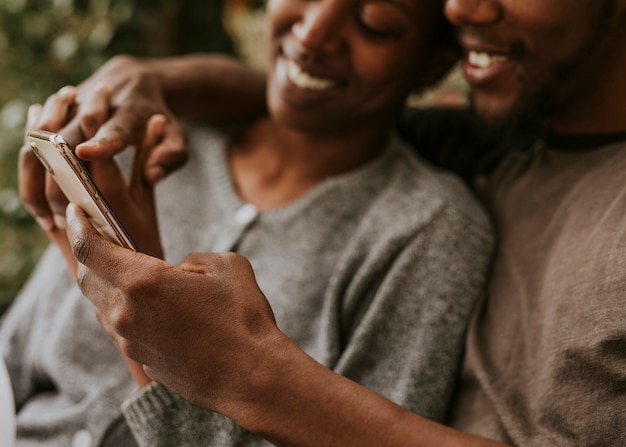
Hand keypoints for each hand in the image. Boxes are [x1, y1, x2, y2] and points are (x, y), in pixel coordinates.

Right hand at [19, 55, 187, 232]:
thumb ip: (171, 156)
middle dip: (62, 178)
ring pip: (42, 141)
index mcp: (129, 112)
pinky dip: (31, 171)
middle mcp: (93, 105)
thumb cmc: (159, 115)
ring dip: (40, 180)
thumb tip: (151, 174)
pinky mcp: (54, 114)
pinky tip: (38, 207)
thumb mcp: (177, 136)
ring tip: (50, 221)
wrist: (132, 77)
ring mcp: (69, 108)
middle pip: (67, 139)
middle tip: (65, 219)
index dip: (101, 141)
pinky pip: (33, 143)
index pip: (114, 129)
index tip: (87, 153)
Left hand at [66, 203, 278, 410]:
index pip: (90, 249)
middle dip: (91, 254)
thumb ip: (193, 259)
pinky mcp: (142, 359)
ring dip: (108, 284)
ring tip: (131, 273)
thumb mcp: (226, 266)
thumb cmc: (243, 318)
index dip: (78, 225)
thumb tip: (179, 270)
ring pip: (101, 305)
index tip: (76, 211)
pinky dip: (124, 310)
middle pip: (87, 277)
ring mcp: (131, 341)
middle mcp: (127, 313)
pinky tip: (150, 306)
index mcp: (143, 282)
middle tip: (105, 239)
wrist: (251, 376)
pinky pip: (119, 328)